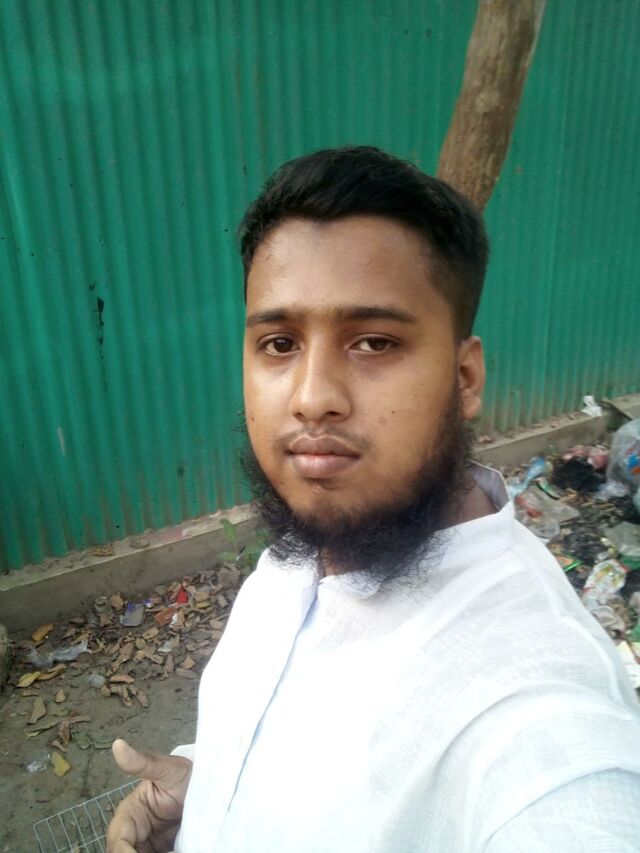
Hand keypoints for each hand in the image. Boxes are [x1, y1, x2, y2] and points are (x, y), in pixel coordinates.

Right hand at [106, 738, 192, 852]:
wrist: (208, 786)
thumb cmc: (184, 774)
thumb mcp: (167, 768)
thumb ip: (143, 762)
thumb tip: (118, 744)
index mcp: (128, 816)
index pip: (118, 842)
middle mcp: (134, 836)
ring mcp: (148, 847)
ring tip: (175, 849)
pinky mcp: (161, 852)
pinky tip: (177, 850)